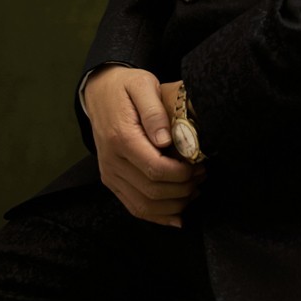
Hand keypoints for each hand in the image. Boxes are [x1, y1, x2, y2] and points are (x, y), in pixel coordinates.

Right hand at [85, 67, 202, 227]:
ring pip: (143, 205)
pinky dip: (157, 215)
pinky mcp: (111, 181)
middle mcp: (112, 161)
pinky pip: (133, 207)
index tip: (198, 165)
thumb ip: (153, 111)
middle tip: (202, 175)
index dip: (181, 174)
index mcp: (121, 138)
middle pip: (151, 191)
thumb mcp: (142, 84)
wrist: (99, 93)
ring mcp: (109, 174)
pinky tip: (177, 213)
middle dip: (182, 190)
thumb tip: (165, 140)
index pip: (155, 169)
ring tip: (194, 190)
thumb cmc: (125, 86)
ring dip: (173, 205)